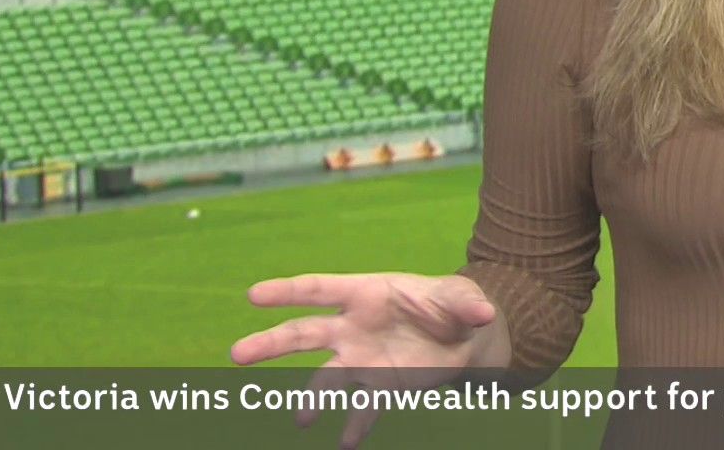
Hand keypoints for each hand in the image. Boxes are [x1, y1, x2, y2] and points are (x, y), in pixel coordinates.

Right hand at [230, 271, 504, 449]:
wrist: (465, 337)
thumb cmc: (451, 305)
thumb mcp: (462, 298)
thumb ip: (469, 303)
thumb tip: (485, 313)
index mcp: (364, 294)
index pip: (317, 289)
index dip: (287, 291)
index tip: (253, 295)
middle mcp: (352, 327)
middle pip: (302, 334)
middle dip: (270, 343)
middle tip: (238, 355)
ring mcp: (361, 359)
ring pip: (324, 377)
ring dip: (311, 398)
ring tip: (302, 418)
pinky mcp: (379, 386)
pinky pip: (361, 408)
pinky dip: (355, 425)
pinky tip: (348, 442)